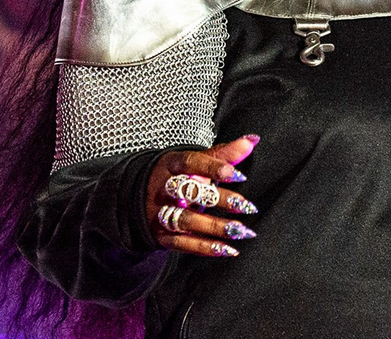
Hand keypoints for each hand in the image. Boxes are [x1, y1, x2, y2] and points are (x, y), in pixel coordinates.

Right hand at [146, 135, 259, 256]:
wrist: (138, 198)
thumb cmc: (177, 176)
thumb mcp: (194, 162)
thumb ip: (223, 154)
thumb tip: (252, 140)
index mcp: (170, 165)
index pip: (191, 163)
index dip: (214, 168)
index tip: (239, 176)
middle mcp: (163, 189)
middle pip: (190, 192)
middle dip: (219, 199)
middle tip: (244, 205)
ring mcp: (160, 213)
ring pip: (187, 220)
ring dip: (216, 227)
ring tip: (241, 230)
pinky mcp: (162, 235)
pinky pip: (184, 243)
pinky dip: (207, 248)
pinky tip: (229, 249)